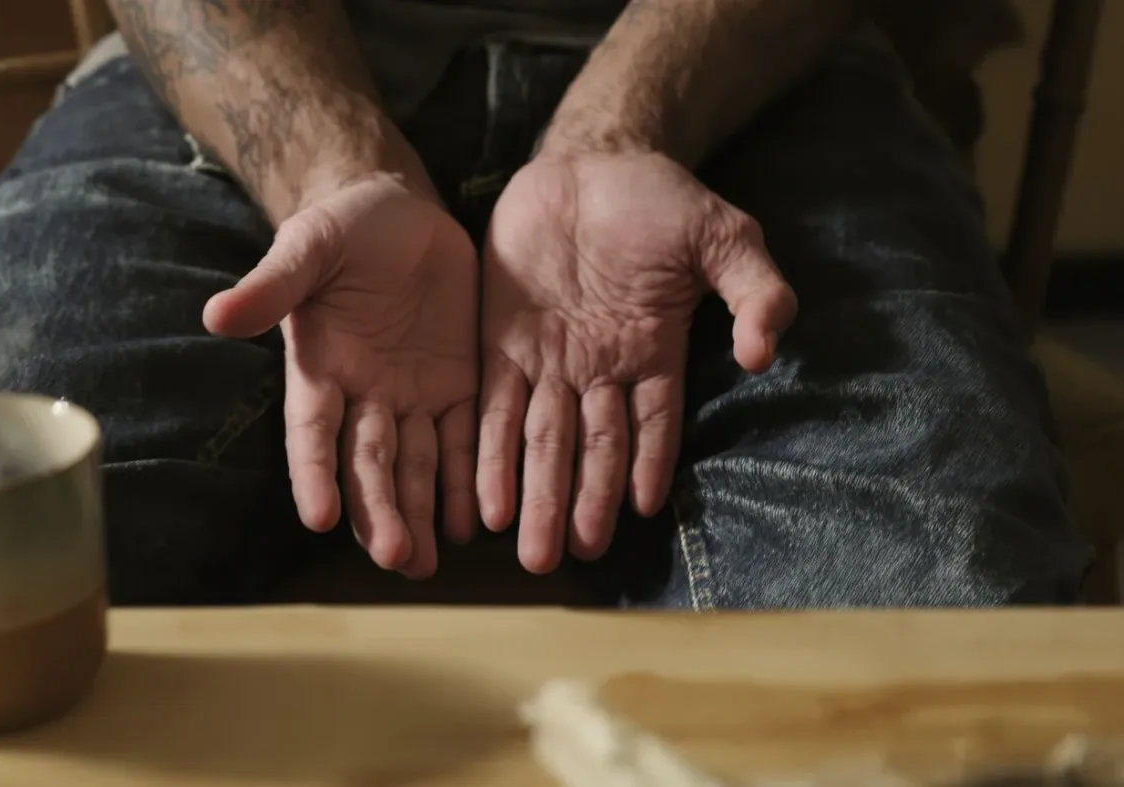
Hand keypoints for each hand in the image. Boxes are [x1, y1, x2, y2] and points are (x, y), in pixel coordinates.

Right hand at [204, 174, 477, 577]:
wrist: (399, 211)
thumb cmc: (342, 227)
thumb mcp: (308, 246)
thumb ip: (273, 285)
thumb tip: (216, 315)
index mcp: (319, 370)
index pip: (312, 434)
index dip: (314, 475)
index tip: (319, 518)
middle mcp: (363, 397)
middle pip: (369, 465)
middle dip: (380, 512)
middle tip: (397, 558)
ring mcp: (412, 396)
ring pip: (415, 468)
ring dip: (422, 515)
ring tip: (428, 564)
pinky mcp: (459, 385)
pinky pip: (464, 440)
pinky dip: (467, 480)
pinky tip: (477, 521)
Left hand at [477, 151, 796, 572]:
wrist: (589, 160)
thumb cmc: (660, 200)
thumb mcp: (724, 237)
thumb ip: (755, 291)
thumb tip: (765, 353)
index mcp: (651, 353)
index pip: (650, 425)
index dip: (643, 467)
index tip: (639, 514)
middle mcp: (597, 369)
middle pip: (589, 449)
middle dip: (577, 503)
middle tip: (563, 559)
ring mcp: (547, 359)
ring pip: (540, 440)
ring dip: (533, 494)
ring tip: (527, 550)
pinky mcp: (498, 341)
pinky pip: (493, 405)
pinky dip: (490, 452)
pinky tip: (485, 500)